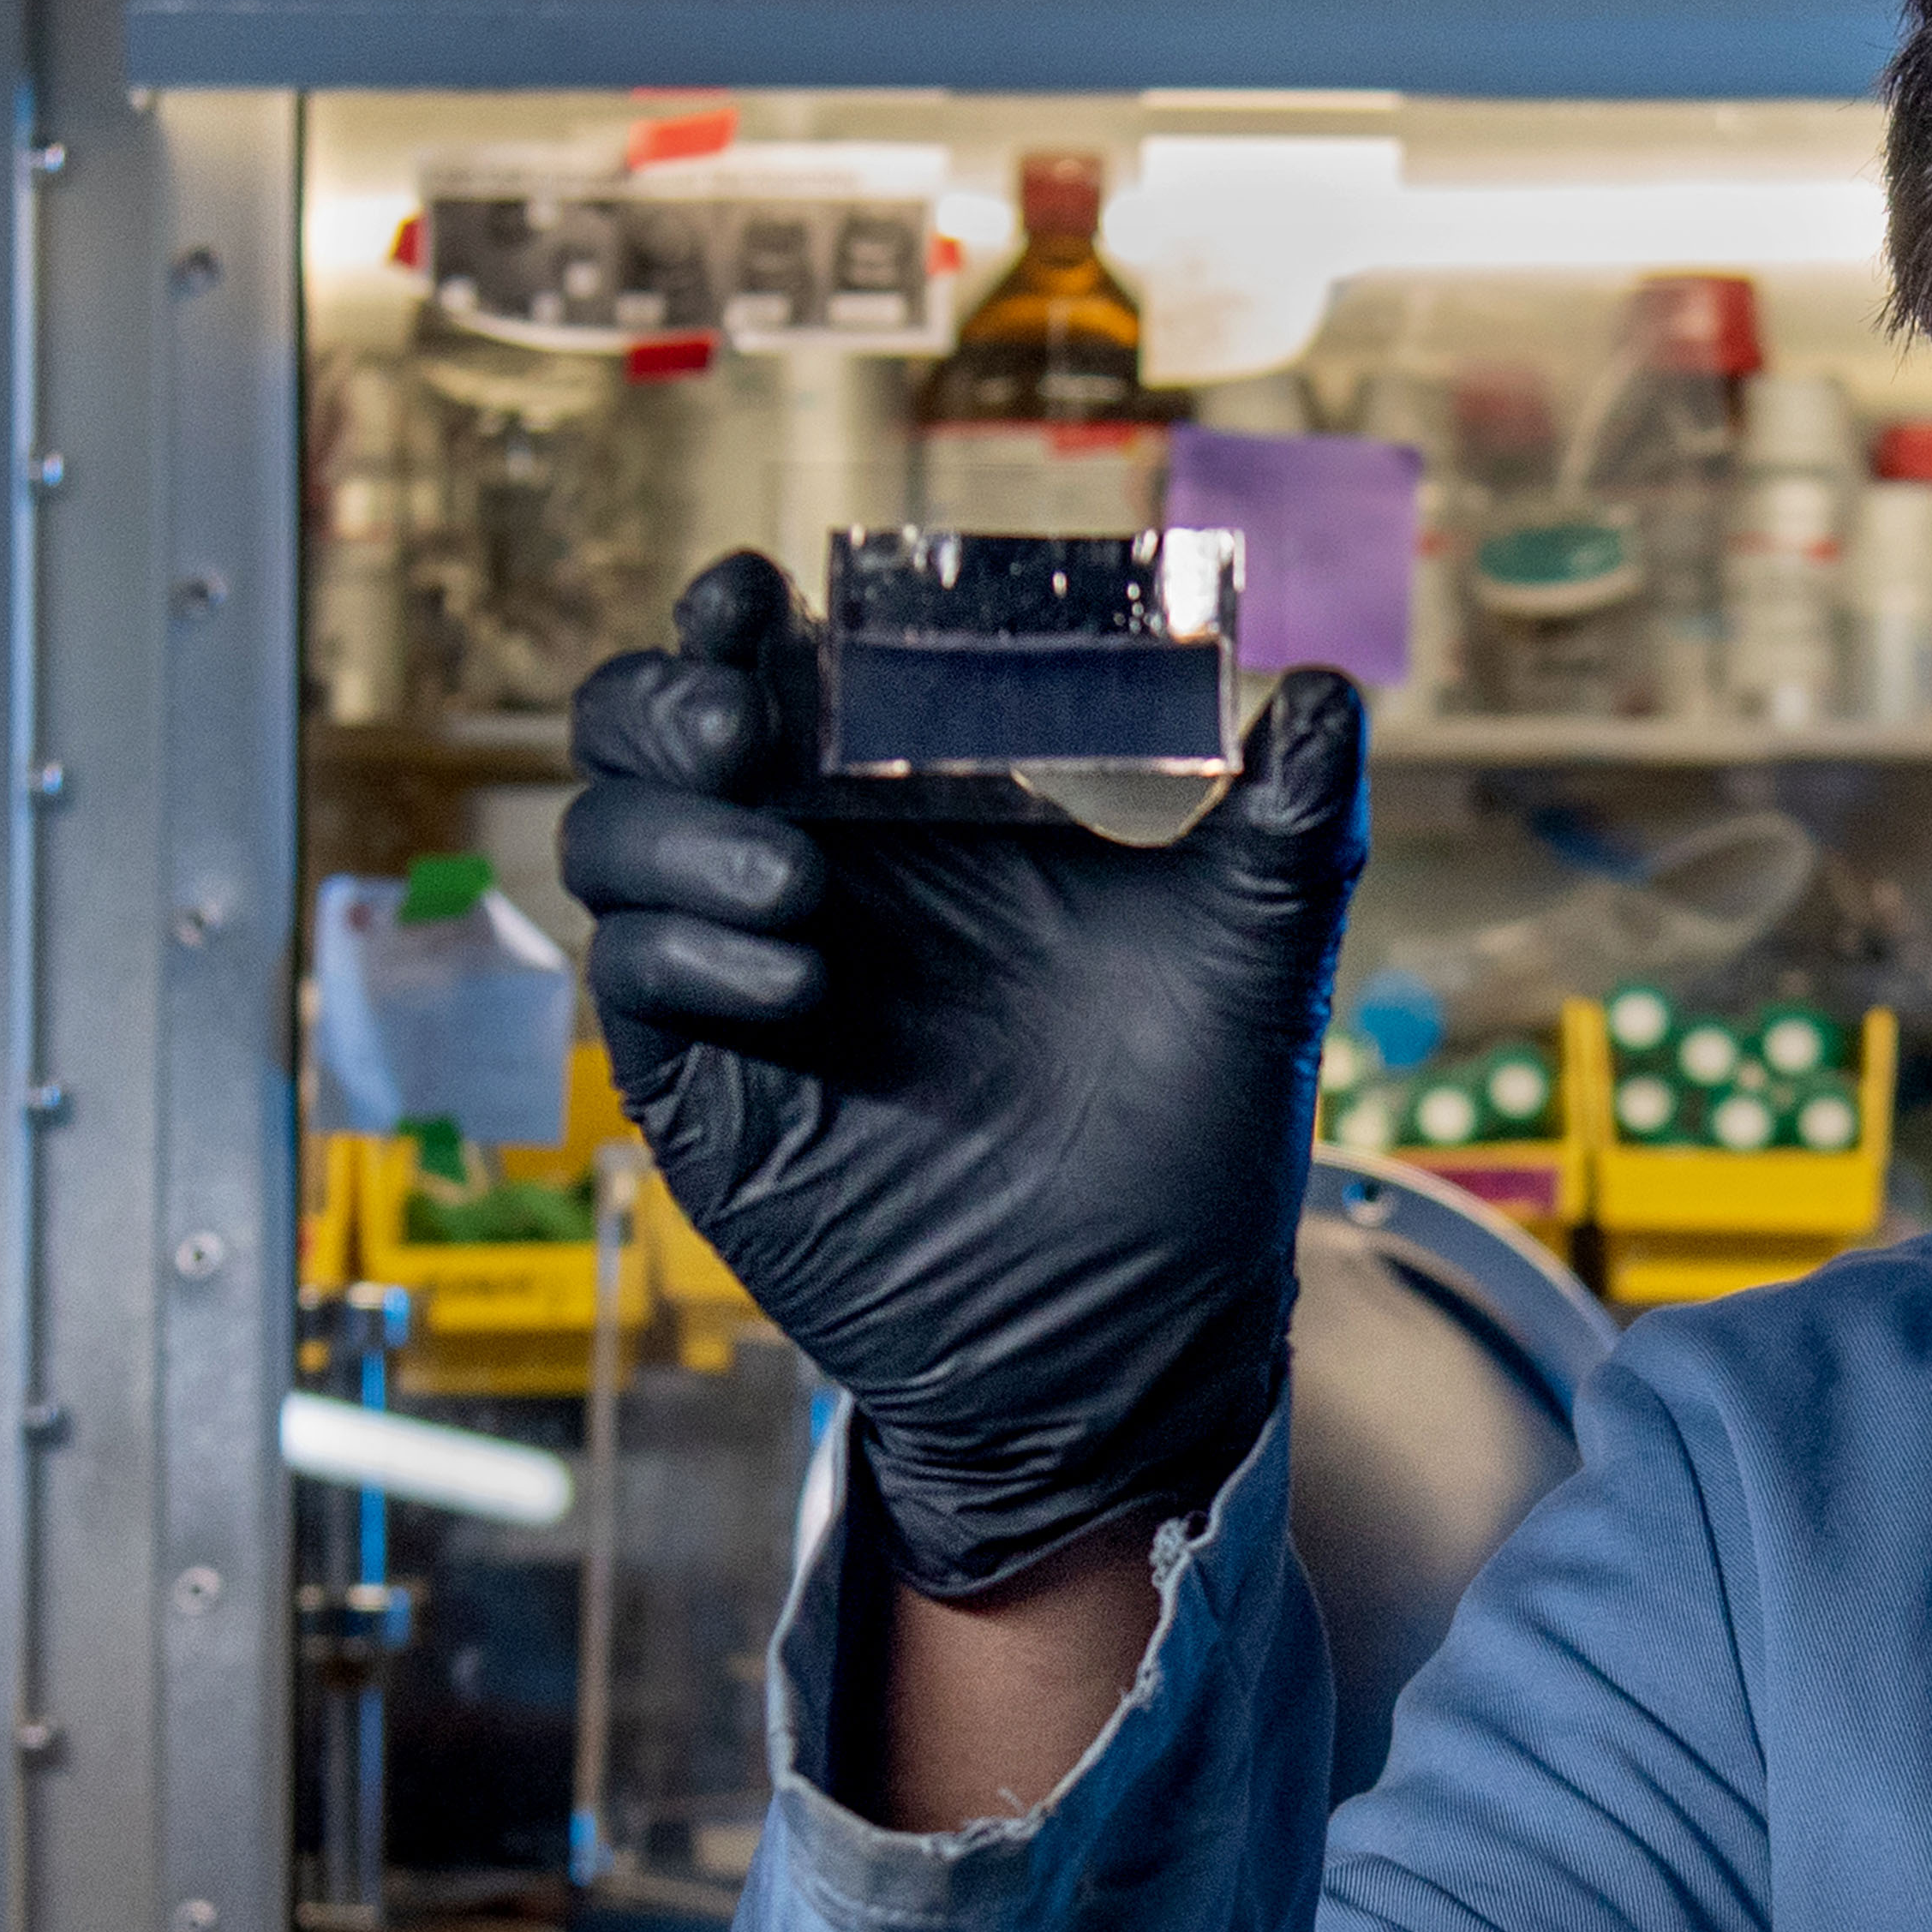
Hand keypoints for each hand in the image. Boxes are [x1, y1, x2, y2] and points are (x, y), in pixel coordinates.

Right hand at [561, 556, 1367, 1602]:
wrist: (1138, 1339)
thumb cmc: (1189, 1136)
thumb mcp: (1250, 954)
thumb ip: (1287, 818)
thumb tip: (1326, 690)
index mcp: (906, 811)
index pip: (772, 673)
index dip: (735, 621)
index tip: (757, 591)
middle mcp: (803, 874)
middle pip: (641, 734)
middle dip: (662, 700)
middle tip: (745, 721)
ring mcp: (737, 982)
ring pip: (605, 843)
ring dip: (675, 833)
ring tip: (800, 881)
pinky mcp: (705, 1093)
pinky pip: (631, 985)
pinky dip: (688, 957)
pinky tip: (795, 976)